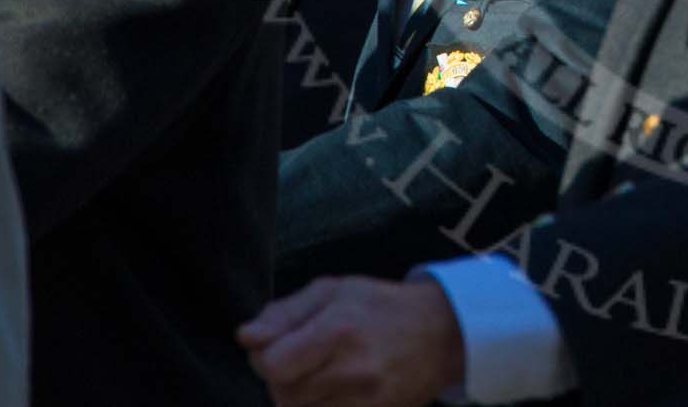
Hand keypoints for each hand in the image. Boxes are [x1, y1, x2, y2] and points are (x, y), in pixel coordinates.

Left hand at [239, 275, 463, 406]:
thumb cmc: (380, 306)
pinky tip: (332, 391)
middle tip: (302, 359)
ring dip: (299, 397)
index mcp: (338, 329)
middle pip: (282, 395)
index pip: (273, 365)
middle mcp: (352, 369)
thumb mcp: (333, 291)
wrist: (442, 334)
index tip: (278, 346)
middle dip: (281, 379)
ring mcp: (365, 399)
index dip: (265, 358)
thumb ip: (285, 313)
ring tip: (319, 374)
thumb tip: (246, 337)